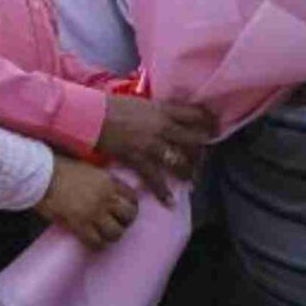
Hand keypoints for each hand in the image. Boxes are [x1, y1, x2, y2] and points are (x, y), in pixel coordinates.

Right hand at [34, 156, 137, 249]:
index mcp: (108, 180)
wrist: (40, 175)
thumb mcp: (87, 170)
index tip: (123, 211)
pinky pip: (96, 241)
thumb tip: (107, 195)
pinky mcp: (80, 224)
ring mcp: (94, 211)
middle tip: (116, 224)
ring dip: (111, 235)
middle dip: (124, 222)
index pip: (132, 197)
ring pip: (116, 232)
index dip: (130, 206)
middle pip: (129, 216)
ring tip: (104, 235)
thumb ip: (100, 182)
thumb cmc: (57, 169)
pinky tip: (92, 243)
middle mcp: (105, 196)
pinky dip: (96, 245)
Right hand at [95, 94, 214, 203]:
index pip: (195, 115)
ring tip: (190, 180)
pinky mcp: (138, 158)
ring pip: (180, 161)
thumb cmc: (112, 106)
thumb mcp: (141, 103)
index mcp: (164, 110)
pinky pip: (156, 178)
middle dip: (200, 153)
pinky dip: (164, 192)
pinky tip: (169, 201)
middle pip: (193, 141)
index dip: (208, 123)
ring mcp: (152, 144)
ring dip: (187, 172)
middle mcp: (163, 126)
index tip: (214, 130)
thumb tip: (167, 117)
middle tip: (201, 161)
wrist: (91, 116)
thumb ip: (157, 111)